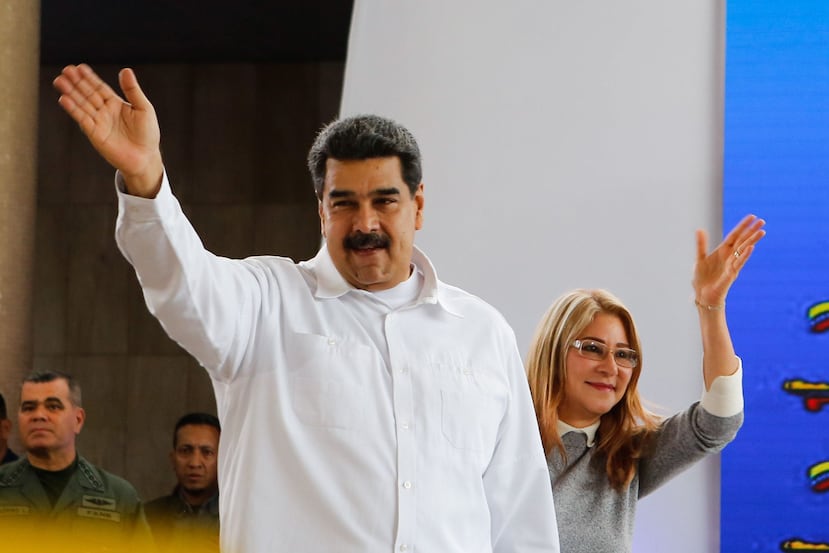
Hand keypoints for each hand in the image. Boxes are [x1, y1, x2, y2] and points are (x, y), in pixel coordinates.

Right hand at [53, 64, 162, 196]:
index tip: (79, 67)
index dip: (89, 78)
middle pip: (87, 94)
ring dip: (70, 93)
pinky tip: (64, 99)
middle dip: (76, 82)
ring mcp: (98, 122)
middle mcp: (104, 111)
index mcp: (115, 104)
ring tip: (59, 81)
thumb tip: (126, 70)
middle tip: (66, 70)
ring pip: (82, 104)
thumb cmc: (148, 134)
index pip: (99, 87)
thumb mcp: (144, 108)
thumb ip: (132, 90)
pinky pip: (82, 119)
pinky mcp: (95, 134)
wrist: (145, 157)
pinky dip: (73, 109)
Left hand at [693, 214, 765, 305]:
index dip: (742, 226)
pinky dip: (745, 255)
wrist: (703, 295)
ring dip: (752, 240)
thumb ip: (701, 244)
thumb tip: (700, 229)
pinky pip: (739, 263)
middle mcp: (730, 256)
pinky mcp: (731, 274)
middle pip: (743, 241)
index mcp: (722, 251)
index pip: (734, 236)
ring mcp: (732, 265)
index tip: (752, 216)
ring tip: (762, 231)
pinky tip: (751, 247)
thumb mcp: (700, 258)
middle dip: (752, 231)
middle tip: (762, 221)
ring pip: (744, 250)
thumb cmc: (703, 278)